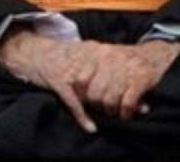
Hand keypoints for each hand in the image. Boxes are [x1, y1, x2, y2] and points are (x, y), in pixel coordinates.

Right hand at [0, 31, 179, 130]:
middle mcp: (86, 60)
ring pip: (94, 95)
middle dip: (124, 99)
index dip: (133, 86)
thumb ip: (103, 61)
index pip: (120, 70)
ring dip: (106, 109)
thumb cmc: (62, 55)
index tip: (146, 99)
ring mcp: (73, 72)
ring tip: (119, 120)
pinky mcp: (59, 82)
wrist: (34, 52)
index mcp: (95, 52)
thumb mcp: (86, 52)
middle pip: (110, 84)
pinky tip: (91, 127)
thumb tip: (127, 73)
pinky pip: (73, 102)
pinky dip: (82, 116)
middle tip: (138, 111)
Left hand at [71, 39, 179, 120]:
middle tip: (105, 109)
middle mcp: (112, 58)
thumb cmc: (129, 60)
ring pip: (110, 100)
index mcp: (100, 53)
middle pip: (94, 94)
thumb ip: (91, 68)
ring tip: (116, 112)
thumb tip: (72, 86)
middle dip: (98, 107)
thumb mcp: (108, 57)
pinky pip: (127, 103)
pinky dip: (126, 113)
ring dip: (112, 111)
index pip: (80, 80)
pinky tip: (127, 114)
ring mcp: (127, 67)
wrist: (159, 54)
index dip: (82, 96)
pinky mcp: (143, 77)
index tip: (88, 102)